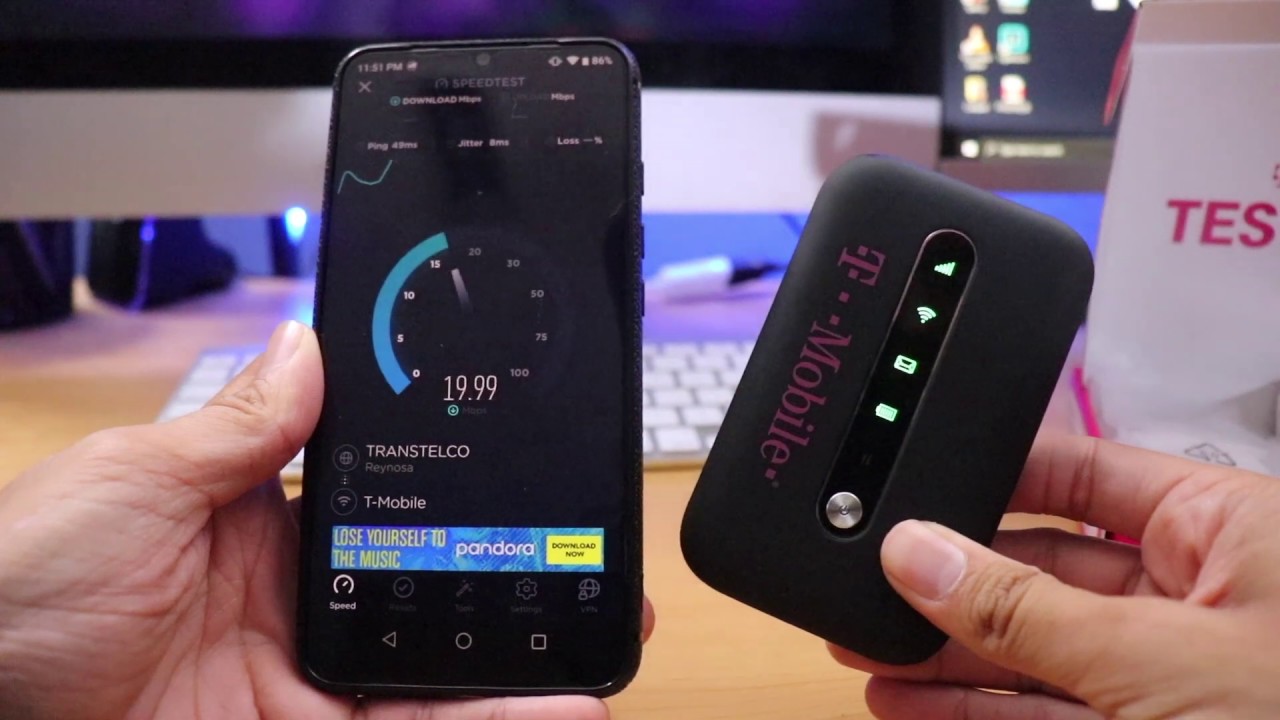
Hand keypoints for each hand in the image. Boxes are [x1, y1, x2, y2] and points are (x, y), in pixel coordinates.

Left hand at [0, 321, 653, 719]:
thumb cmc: (20, 578)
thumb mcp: (138, 480)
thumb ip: (244, 428)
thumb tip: (311, 343)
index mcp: (260, 519)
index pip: (387, 497)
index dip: (461, 489)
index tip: (530, 474)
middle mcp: (295, 599)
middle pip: (430, 587)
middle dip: (517, 576)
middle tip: (597, 566)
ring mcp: (302, 679)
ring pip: (436, 670)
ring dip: (523, 661)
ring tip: (602, 647)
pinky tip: (556, 711)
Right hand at [831, 433, 1279, 718]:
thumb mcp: (1158, 661)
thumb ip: (1024, 610)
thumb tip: (918, 554)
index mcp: (1220, 528)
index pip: (1080, 474)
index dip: (991, 477)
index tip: (908, 490)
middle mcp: (1194, 592)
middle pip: (1042, 567)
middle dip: (950, 583)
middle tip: (867, 590)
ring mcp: (1170, 674)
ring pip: (1035, 650)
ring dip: (949, 658)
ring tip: (868, 656)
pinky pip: (1046, 715)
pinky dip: (978, 714)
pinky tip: (914, 706)